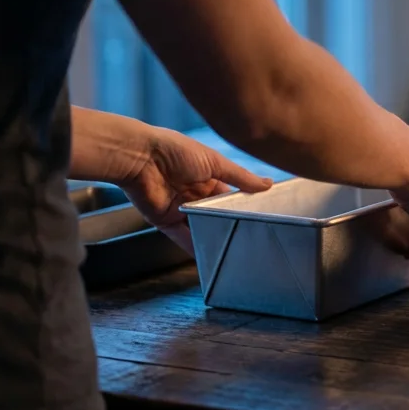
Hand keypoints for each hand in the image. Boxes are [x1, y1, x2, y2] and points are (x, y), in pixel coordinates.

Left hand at [118, 126, 273, 254]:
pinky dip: (193, 247)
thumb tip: (268, 184)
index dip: (242, 207)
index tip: (259, 219)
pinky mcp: (164, 220)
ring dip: (212, 237)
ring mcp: (179, 208)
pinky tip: (208, 258)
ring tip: (232, 252)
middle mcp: (194, 194)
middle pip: (215, 214)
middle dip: (228, 225)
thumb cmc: (175, 151)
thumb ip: (240, 177)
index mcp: (207, 177)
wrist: (139, 157)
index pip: (229, 197)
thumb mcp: (214, 162)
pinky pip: (181, 237)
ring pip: (200, 228)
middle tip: (248, 239)